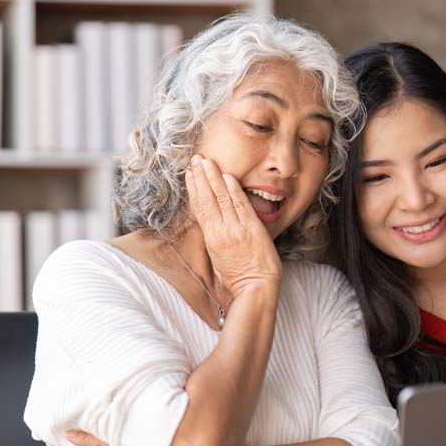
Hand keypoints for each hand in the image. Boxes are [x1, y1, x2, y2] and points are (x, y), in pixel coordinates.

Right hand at [184, 154, 280, 295]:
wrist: (256, 287)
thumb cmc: (238, 276)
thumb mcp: (218, 255)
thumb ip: (215, 235)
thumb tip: (212, 219)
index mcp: (211, 237)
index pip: (199, 206)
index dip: (193, 187)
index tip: (190, 173)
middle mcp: (220, 230)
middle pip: (207, 198)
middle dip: (201, 176)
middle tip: (196, 158)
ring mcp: (236, 228)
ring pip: (221, 198)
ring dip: (214, 177)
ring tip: (207, 160)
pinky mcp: (252, 228)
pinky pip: (240, 205)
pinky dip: (233, 189)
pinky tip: (227, 176)